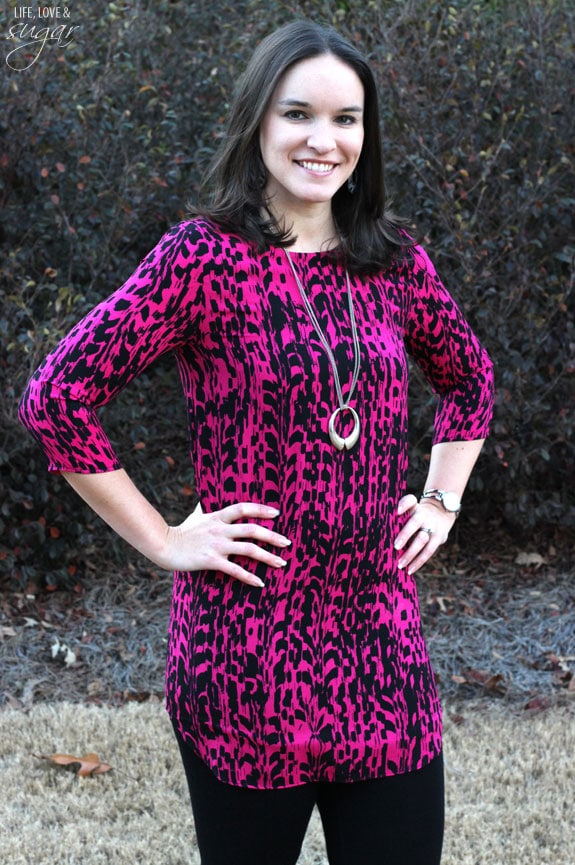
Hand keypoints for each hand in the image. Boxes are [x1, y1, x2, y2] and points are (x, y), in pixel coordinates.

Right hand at [159, 501, 290, 586]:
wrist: (164, 545)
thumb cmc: (182, 531)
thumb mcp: (196, 515)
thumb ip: (204, 506)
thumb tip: (205, 495)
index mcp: (218, 516)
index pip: (243, 508)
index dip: (261, 509)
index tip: (277, 513)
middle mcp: (220, 529)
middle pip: (252, 529)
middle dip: (272, 536)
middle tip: (288, 543)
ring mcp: (216, 545)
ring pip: (248, 549)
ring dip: (267, 557)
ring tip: (281, 563)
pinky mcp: (211, 560)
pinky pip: (234, 569)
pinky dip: (249, 576)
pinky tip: (260, 583)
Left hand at [393, 494, 454, 574]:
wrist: (441, 512)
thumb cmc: (417, 515)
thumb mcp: (411, 510)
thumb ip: (398, 519)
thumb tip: (379, 536)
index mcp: (415, 507)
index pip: (410, 501)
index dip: (404, 504)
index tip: (396, 511)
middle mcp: (424, 515)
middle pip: (415, 522)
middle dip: (405, 534)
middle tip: (395, 546)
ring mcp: (433, 526)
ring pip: (422, 539)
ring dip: (411, 553)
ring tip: (400, 564)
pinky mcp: (439, 538)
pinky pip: (429, 551)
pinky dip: (419, 562)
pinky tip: (409, 570)